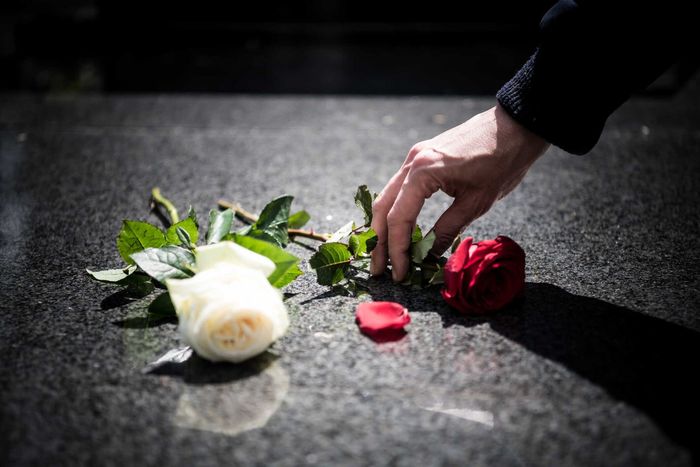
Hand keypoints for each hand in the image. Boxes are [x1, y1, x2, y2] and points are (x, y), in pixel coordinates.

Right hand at [370, 104, 549, 280]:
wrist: (516, 126)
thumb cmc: (502, 162)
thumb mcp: (476, 203)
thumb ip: (446, 230)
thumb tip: (427, 256)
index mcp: (423, 173)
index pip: (399, 219)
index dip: (396, 251)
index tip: (399, 274)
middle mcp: (412, 162)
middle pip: (384, 208)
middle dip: (380, 242)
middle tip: (377, 270)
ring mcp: (415, 156)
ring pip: (387, 197)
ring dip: (384, 227)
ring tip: (384, 254)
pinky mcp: (422, 156)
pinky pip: (400, 187)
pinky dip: (396, 210)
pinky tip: (399, 229)